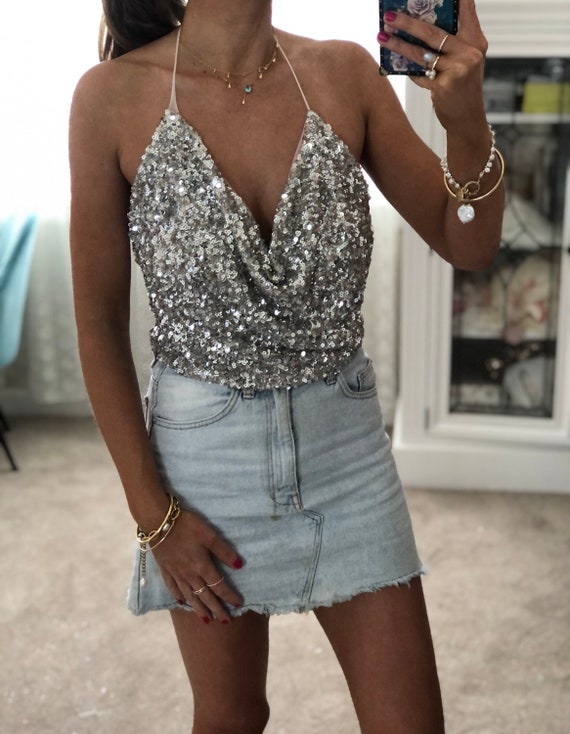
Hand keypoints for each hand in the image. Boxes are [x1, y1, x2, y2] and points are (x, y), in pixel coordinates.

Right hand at [151, 508, 243, 623]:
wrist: (158, 523)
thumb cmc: (187, 525)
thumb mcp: (209, 535)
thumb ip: (224, 551)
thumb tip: (240, 566)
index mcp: (202, 566)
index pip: (219, 586)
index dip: (229, 596)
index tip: (239, 604)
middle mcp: (189, 575)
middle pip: (205, 596)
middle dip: (216, 609)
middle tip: (225, 620)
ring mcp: (176, 574)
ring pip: (189, 596)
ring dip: (199, 609)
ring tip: (206, 619)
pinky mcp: (165, 570)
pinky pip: (173, 588)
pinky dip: (179, 597)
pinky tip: (182, 603)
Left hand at [379, 0, 487, 129]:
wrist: (468, 119)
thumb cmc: (462, 86)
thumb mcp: (465, 59)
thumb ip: (452, 41)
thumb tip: (419, 24)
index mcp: (475, 41)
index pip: (466, 9)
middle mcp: (469, 53)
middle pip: (433, 32)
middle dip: (407, 22)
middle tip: (389, 15)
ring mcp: (457, 70)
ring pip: (421, 53)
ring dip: (398, 44)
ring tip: (382, 36)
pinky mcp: (444, 87)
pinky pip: (419, 74)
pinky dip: (408, 70)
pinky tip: (394, 64)